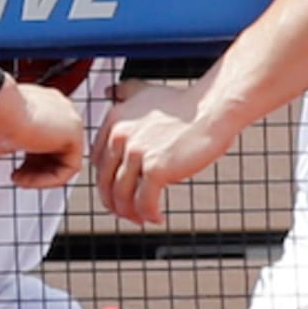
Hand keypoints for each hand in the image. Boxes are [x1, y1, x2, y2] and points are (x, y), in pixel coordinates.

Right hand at [0, 80, 85, 189]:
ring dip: (41, 176)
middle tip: (18, 177)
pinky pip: (70, 166)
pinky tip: (29, 180)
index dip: (29, 160)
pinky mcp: (74, 131)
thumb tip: (3, 149)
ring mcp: (68, 117)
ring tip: (21, 180)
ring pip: (64, 159)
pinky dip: (49, 179)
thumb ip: (9, 141)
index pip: (44, 136)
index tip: (15, 170)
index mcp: (40, 102)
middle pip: (55, 149)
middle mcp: (57, 107)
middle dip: (36, 168)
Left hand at [90, 79, 232, 224]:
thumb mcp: (143, 90)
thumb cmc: (182, 104)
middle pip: (105, 181)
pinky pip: (144, 202)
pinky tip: (157, 218)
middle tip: (127, 212)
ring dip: (130, 213)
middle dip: (114, 202)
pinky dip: (148, 214)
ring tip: (142, 218)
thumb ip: (123, 91)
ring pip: (121, 196)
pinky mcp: (156, 169)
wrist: (209, 110)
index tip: (116, 191)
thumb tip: (108, 90)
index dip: (106, 181)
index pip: (98, 161)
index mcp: (114, 120)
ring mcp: (136, 153)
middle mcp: (119, 136)